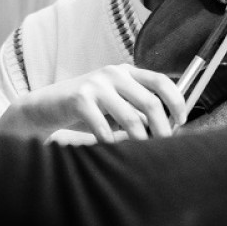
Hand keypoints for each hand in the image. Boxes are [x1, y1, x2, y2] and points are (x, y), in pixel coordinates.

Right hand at [0, 65, 186, 141]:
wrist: (45, 106)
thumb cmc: (85, 110)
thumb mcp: (114, 105)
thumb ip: (137, 111)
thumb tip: (166, 129)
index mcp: (126, 72)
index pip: (161, 81)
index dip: (176, 102)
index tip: (181, 122)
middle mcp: (113, 73)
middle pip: (150, 102)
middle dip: (162, 129)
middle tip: (163, 146)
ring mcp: (95, 84)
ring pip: (130, 117)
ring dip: (140, 140)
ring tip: (141, 153)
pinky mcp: (78, 98)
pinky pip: (103, 126)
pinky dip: (111, 142)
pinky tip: (111, 149)